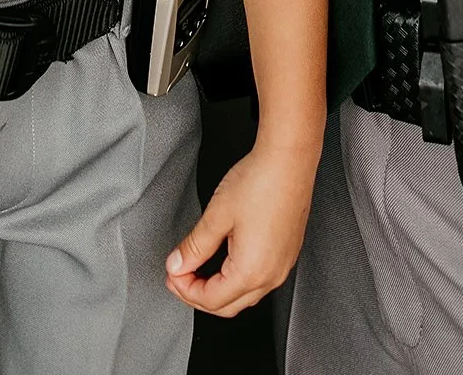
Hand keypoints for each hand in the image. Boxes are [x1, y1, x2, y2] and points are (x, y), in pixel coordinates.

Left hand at [164, 137, 318, 317]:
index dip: (184, 289)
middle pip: (228, 305)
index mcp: (251, 272)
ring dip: (218, 289)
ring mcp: (283, 265)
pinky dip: (237, 279)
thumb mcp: (217, 215)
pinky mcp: (288, 253)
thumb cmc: (260, 181)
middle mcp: (271, 276)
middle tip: (179, 276)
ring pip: (244, 296)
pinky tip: (225, 261)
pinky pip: (260, 281)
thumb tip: (178, 265)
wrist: (290, 158)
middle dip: (198, 295)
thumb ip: (194, 247)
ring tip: (198, 268)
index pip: (210, 300)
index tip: (172, 274)